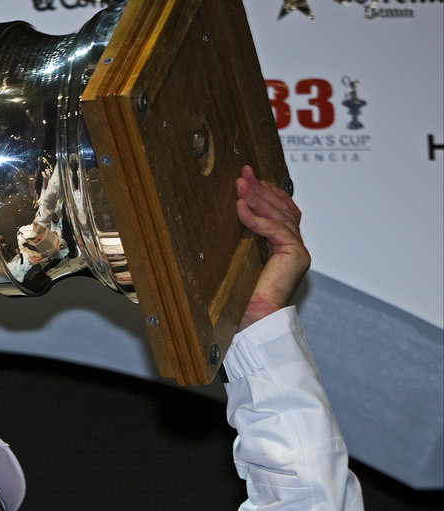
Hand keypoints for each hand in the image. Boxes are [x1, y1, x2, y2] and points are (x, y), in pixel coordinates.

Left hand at [236, 165, 310, 329]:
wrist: (253, 322)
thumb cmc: (242, 301)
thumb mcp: (240, 261)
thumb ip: (242, 241)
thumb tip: (226, 218)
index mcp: (284, 248)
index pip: (280, 211)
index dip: (266, 192)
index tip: (248, 178)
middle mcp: (295, 247)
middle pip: (282, 208)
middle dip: (261, 188)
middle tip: (244, 173)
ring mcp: (298, 250)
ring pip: (280, 214)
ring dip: (258, 197)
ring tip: (241, 184)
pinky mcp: (296, 256)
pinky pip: (275, 229)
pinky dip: (256, 218)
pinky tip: (240, 208)